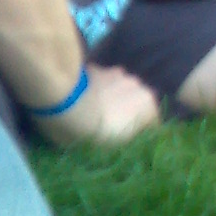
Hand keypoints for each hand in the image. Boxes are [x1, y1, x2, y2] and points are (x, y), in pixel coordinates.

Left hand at [35, 64, 159, 145]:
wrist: (62, 101)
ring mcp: (116, 72)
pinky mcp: (95, 66)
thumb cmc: (91, 131)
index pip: (153, 125)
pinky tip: (80, 101)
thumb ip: (126, 143)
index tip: (126, 146)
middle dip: (126, 115)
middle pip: (136, 104)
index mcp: (148, 106)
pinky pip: (101, 83)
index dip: (140, 136)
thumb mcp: (112, 150)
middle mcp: (138, 85)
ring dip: (111, 100)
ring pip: (119, 91)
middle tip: (107, 130)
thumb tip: (127, 143)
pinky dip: (96, 91)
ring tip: (92, 114)